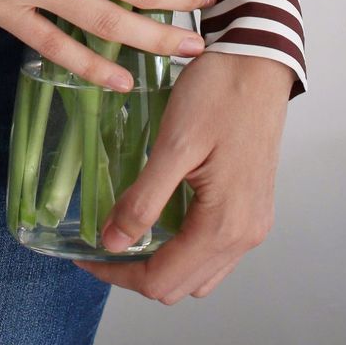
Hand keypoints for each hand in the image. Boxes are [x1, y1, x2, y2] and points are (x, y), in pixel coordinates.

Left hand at [74, 53, 293, 301]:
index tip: (85, 256)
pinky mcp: (253, 205)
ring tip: (126, 231)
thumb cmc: (219, 93)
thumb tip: (113, 243)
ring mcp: (253, 222)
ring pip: (199, 272)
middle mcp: (245, 235)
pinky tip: (160, 218)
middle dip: (137, 272)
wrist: (260, 60)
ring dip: (162, 263)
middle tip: (102, 242)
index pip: (163, 280)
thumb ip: (144, 199)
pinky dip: (183, 247)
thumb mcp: (174, 143)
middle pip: (181, 285)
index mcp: (225, 224)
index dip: (117, 274)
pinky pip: (215, 248)